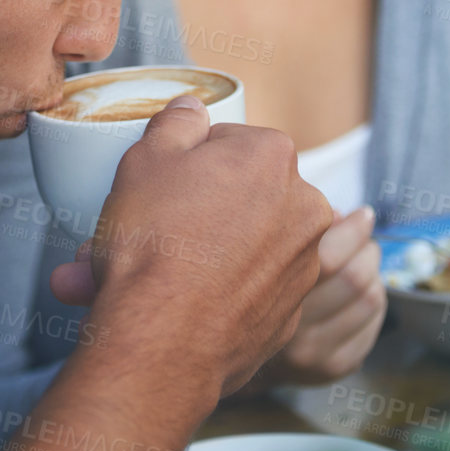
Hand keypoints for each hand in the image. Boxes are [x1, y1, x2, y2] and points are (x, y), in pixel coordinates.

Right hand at [49, 95, 330, 397]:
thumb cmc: (154, 243)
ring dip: (200, 253)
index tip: (162, 186)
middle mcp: (304, 207)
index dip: (186, 163)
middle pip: (241, 195)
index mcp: (272, 157)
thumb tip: (191, 110)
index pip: (227, 142)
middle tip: (148, 230)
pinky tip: (175, 302)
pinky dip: (218, 292)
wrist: (163, 340)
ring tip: (146, 271)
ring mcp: (303, 266)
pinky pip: (248, 290)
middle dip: (196, 210)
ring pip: (242, 246)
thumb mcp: (146, 158)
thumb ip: (176, 123)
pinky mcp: (291, 314)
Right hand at [247, 206, 386, 388]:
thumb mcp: (273, 256)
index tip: (364, 215)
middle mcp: (294, 334)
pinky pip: (374, 324)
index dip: (354, 231)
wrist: (249, 353)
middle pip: (356, 279)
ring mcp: (317, 355)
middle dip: (368, 251)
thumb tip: (345, 218)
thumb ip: (305, 233)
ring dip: (373, 276)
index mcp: (271, 298)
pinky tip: (355, 298)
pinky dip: (372, 303)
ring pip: (372, 300)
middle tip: (363, 244)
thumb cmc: (265, 289)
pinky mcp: (337, 367)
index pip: (330, 260)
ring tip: (359, 269)